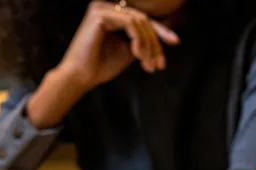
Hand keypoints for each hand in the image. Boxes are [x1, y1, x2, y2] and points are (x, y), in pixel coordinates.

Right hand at [59, 1, 179, 88]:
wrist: (80, 77)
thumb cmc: (101, 66)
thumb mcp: (128, 50)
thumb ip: (142, 40)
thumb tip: (164, 35)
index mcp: (111, 13)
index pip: (142, 19)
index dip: (161, 30)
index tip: (175, 42)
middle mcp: (105, 6)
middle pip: (143, 19)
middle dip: (155, 43)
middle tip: (159, 64)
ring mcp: (101, 8)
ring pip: (139, 21)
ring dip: (148, 45)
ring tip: (148, 65)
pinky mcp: (99, 14)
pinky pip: (130, 23)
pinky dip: (139, 40)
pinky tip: (138, 55)